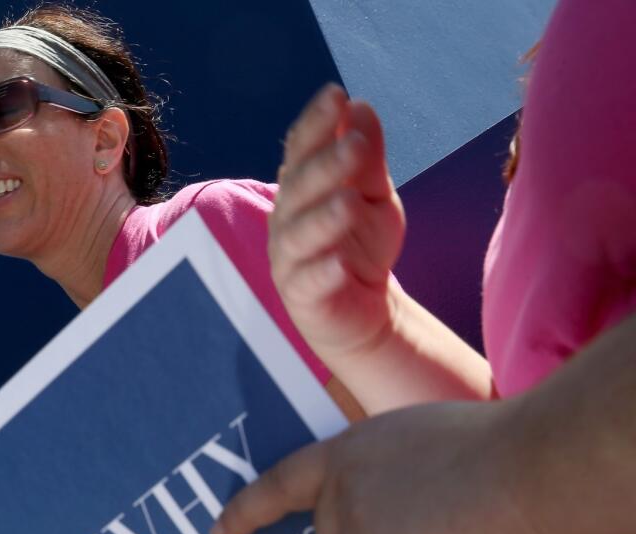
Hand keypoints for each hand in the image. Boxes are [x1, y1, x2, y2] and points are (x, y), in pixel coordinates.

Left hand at [210, 401, 566, 533]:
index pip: (282, 484)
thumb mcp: (416, 441)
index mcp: (346, 453)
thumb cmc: (499, 448)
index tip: (221, 533)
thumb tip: (383, 519)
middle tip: (442, 529)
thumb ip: (382, 476)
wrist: (537, 464)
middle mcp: (339, 494)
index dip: (249, 511)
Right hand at [270, 84, 405, 363]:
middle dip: (324, 166)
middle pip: (299, 189)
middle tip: (356, 146)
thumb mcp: (374, 194)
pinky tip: (341, 262)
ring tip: (349, 203)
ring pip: (299, 236)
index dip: (316, 124)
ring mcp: (290, 260)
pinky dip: (323, 272)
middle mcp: (286, 221)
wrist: (363, 310)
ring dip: (322, 218)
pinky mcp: (303, 298)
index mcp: (301, 188)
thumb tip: (360, 107)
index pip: (301, 150)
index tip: (337, 95)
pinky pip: (309, 283)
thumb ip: (367, 157)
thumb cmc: (361, 244)